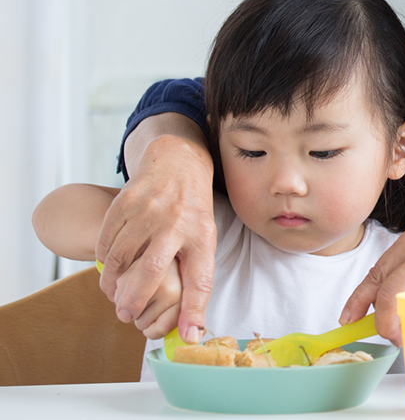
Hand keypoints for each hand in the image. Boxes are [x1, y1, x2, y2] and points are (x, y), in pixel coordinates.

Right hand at [96, 132, 215, 343]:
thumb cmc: (192, 215)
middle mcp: (177, 222)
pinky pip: (106, 240)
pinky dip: (103, 260)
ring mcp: (150, 210)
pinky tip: (108, 269)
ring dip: (113, 282)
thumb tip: (192, 332)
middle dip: (137, 298)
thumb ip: (198, 283)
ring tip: (114, 296)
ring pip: (121, 257)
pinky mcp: (125, 201)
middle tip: (126, 316)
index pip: (201, 279)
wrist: (177, 164)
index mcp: (202, 236)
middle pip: (152, 269)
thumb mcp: (204, 242)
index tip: (188, 335)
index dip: (195, 309)